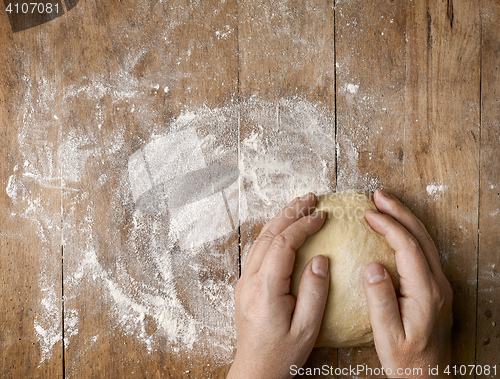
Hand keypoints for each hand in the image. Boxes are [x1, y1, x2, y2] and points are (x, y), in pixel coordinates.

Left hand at [228, 193, 329, 378]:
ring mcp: (244, 281)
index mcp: (266, 288)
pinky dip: (271, 234)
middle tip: (309, 198)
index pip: (284, 244)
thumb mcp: (307, 327)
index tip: (322, 216)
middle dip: (289, 212)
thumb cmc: (282, 352)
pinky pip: (257, 250)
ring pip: (259, 239)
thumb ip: (315, 291)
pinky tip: (282, 230)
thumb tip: (320, 259)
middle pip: (268, 235)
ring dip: (279, 220)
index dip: (303, 225)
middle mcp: (250, 280)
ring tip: (298, 207)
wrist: (255, 369)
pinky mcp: (244, 285)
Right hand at [363, 189, 452, 377]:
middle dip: (399, 212)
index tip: (368, 214)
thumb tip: (371, 266)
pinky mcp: (435, 288)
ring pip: (425, 241)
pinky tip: (396, 230)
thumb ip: (381, 300)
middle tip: (378, 195)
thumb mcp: (388, 335)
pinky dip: (409, 233)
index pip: (407, 248)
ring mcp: (439, 285)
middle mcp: (437, 284)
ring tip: (386, 204)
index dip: (388, 226)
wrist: (428, 377)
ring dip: (405, 219)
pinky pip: (423, 251)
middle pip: (420, 237)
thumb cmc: (406, 360)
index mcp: (426, 292)